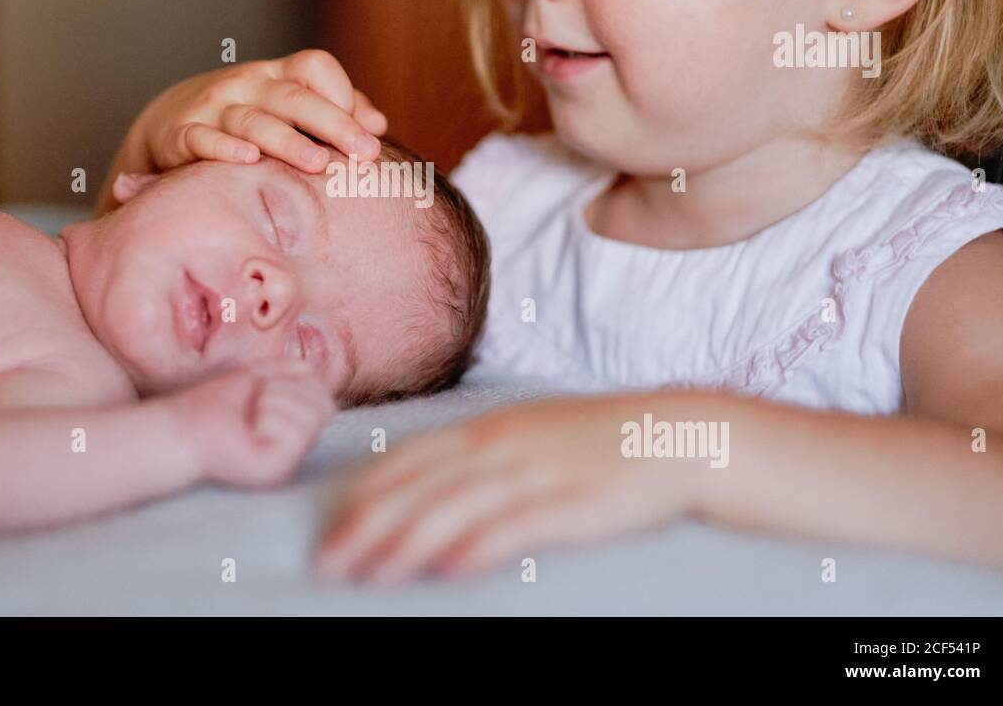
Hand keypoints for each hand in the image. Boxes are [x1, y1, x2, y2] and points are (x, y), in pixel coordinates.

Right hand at [124, 48, 386, 173]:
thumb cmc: (245, 117)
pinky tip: (247, 160)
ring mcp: (213, 107)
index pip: (313, 66)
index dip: (342, 93)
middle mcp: (247, 84)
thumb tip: (378, 125)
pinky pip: (202, 139)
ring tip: (317, 163)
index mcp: (276, 75)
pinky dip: (223, 149)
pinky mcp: (182, 134)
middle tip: (364, 152)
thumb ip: (334, 111)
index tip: (369, 132)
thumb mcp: (286, 106)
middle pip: (292, 97)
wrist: (167, 121)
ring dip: (287, 141)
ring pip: (253, 121)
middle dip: (332, 123)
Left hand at [171, 358, 342, 487]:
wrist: (183, 426)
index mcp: (298, 431)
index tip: (260, 391)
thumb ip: (291, 371)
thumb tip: (312, 371)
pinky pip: (292, 431)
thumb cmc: (217, 404)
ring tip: (248, 417)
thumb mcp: (261, 378)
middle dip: (283, 390)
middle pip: (323, 404)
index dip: (292, 382)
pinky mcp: (276, 470)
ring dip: (272, 402)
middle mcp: (299, 450)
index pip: (323, 395)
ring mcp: (290, 463)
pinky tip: (246, 430)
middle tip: (253, 404)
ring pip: (309, 415)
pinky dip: (266, 418)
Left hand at [315, 394, 707, 583]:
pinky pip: (517, 526)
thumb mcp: (527, 433)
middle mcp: (503, 444)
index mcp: (488, 426)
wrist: (672, 434)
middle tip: (330, 562)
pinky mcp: (573, 502)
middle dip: (370, 525)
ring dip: (409, 542)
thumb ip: (478, 455)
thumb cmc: (593, 440)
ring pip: (458, 507)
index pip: (410, 458)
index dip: (366, 493)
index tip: (329, 527)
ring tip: (374, 576)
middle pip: (422, 486)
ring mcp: (537, 471)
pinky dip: (478, 547)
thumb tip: (424, 486)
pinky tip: (448, 571)